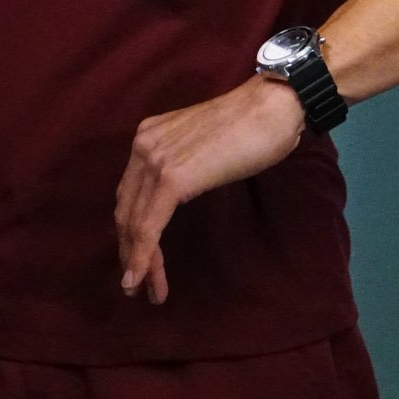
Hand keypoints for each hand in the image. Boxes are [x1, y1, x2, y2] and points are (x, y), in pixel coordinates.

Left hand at [112, 76, 306, 304]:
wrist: (273, 107)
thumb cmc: (253, 128)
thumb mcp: (204, 148)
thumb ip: (185, 166)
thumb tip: (179, 194)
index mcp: (148, 138)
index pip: (130, 194)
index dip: (132, 233)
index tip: (139, 262)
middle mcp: (142, 146)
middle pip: (126, 212)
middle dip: (131, 253)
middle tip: (138, 287)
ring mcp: (154, 160)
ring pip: (134, 224)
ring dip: (139, 263)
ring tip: (147, 292)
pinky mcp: (172, 178)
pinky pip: (149, 226)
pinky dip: (143, 256)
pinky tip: (143, 278)